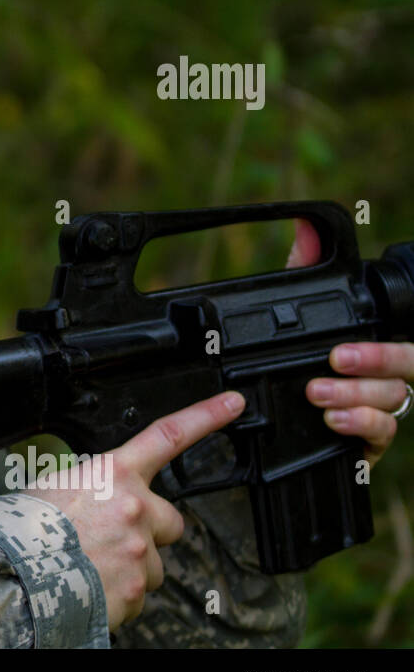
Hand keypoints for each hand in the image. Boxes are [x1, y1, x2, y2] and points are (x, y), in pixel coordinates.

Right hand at [23, 390, 245, 630]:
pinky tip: (89, 586)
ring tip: (89, 566)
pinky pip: (136, 592)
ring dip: (130, 566)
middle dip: (150, 531)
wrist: (14, 576)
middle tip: (113, 539)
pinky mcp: (136, 588)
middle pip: (169, 520)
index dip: (205, 416)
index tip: (232, 404)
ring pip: (152, 562)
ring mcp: (140, 550)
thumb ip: (91, 489)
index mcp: (112, 473)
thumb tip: (95, 501)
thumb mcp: (53, 487)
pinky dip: (118, 592)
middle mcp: (135, 508)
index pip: (167, 436)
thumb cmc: (22, 529)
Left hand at [288, 219, 406, 465]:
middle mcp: (384, 379)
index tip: (342, 345)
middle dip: (377, 361)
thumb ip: (303, 273)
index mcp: (375, 348)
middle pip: (407, 367)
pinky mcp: (370, 443)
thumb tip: (306, 229)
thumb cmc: (295, 364)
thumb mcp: (293, 318)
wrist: (271, 431)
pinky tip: (334, 420)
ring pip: (393, 399)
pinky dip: (360, 423)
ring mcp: (381, 411)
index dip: (383, 344)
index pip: (399, 337)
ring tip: (318, 394)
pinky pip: (382, 432)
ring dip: (356, 395)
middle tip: (335, 360)